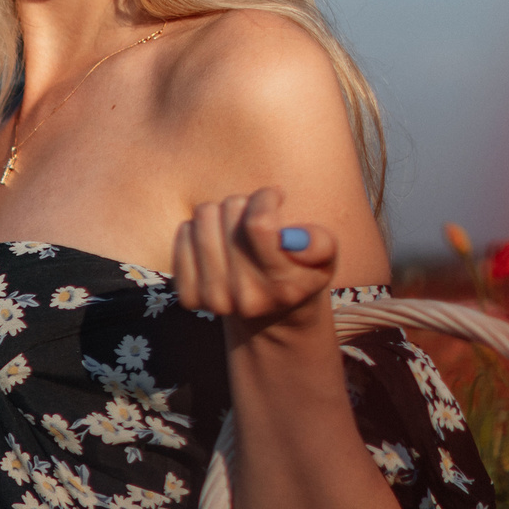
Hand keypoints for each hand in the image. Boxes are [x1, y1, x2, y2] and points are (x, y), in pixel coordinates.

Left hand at [172, 188, 335, 331]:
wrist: (270, 311)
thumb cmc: (300, 270)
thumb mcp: (325, 257)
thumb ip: (319, 244)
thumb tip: (290, 238)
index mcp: (284, 287)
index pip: (259, 225)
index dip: (265, 199)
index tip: (274, 197)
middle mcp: (247, 298)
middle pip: (229, 212)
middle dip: (245, 204)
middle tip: (254, 218)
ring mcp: (215, 300)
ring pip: (204, 218)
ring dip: (221, 213)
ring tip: (236, 229)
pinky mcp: (189, 297)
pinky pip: (183, 233)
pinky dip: (198, 228)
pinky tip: (216, 242)